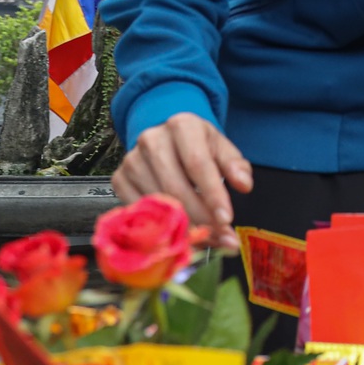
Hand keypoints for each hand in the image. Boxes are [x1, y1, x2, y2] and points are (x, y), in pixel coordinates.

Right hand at [112, 112, 252, 247]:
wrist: (166, 138)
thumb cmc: (198, 146)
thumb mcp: (221, 148)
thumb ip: (235, 165)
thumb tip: (244, 185)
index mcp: (182, 126)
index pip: (197, 163)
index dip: (212, 194)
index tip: (227, 219)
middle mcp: (151, 140)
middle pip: (175, 186)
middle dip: (200, 217)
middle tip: (221, 236)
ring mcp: (132, 160)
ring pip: (157, 201)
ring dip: (182, 226)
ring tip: (206, 238)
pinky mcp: (119, 179)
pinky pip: (139, 210)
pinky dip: (159, 227)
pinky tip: (179, 235)